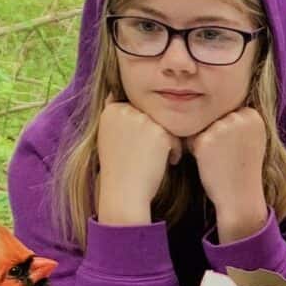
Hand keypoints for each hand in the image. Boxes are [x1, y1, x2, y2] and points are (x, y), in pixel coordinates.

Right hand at [92, 101, 181, 225]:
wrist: (124, 192)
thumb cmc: (119, 169)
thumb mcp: (110, 137)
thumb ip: (118, 116)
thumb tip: (115, 93)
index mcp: (110, 111)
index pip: (136, 111)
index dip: (142, 132)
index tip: (137, 150)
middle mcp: (124, 110)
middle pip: (151, 116)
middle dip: (156, 135)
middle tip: (151, 156)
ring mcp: (142, 120)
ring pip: (164, 124)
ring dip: (167, 141)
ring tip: (161, 159)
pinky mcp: (159, 132)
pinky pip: (175, 136)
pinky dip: (175, 150)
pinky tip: (169, 162)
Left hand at [187, 106, 271, 241]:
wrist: (241, 197)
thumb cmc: (243, 170)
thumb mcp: (251, 139)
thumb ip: (240, 120)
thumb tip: (217, 100)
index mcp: (253, 115)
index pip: (228, 113)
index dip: (228, 134)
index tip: (238, 150)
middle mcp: (239, 117)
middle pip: (214, 118)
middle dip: (215, 136)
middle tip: (228, 157)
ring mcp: (222, 127)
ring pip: (202, 128)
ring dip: (205, 143)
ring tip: (220, 161)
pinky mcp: (206, 139)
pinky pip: (192, 139)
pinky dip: (196, 152)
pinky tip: (210, 164)